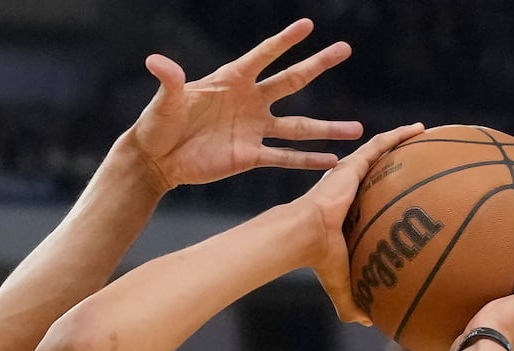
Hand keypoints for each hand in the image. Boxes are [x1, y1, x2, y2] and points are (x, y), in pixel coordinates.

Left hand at [127, 18, 362, 191]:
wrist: (157, 159)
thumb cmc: (158, 125)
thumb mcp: (164, 102)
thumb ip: (169, 81)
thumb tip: (156, 61)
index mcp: (231, 80)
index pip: (263, 56)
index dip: (284, 41)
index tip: (308, 25)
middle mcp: (249, 101)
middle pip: (291, 81)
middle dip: (317, 65)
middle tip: (344, 49)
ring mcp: (253, 129)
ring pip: (297, 127)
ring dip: (326, 129)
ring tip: (357, 129)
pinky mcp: (250, 156)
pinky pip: (284, 157)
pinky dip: (307, 161)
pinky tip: (331, 161)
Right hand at [296, 122, 426, 324]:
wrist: (306, 237)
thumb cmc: (321, 260)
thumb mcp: (343, 285)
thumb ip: (354, 304)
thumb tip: (370, 324)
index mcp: (351, 215)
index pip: (375, 202)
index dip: (391, 198)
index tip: (410, 197)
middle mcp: (353, 191)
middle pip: (382, 172)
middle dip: (401, 163)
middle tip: (425, 160)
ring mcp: (352, 175)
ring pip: (383, 152)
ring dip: (403, 141)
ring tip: (427, 134)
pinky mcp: (352, 164)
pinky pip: (381, 144)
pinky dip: (400, 135)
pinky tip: (421, 129)